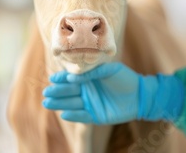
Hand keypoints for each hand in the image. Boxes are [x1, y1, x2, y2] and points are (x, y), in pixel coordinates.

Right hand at [42, 62, 184, 124]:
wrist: (140, 94)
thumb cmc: (125, 78)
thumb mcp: (109, 70)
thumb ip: (91, 73)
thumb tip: (72, 76)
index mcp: (88, 78)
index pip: (70, 78)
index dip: (60, 79)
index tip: (52, 78)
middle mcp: (86, 91)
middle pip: (68, 92)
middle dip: (56, 92)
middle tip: (46, 93)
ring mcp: (90, 103)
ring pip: (71, 104)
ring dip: (59, 104)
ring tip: (47, 103)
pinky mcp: (95, 116)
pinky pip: (82, 116)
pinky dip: (73, 115)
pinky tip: (64, 114)